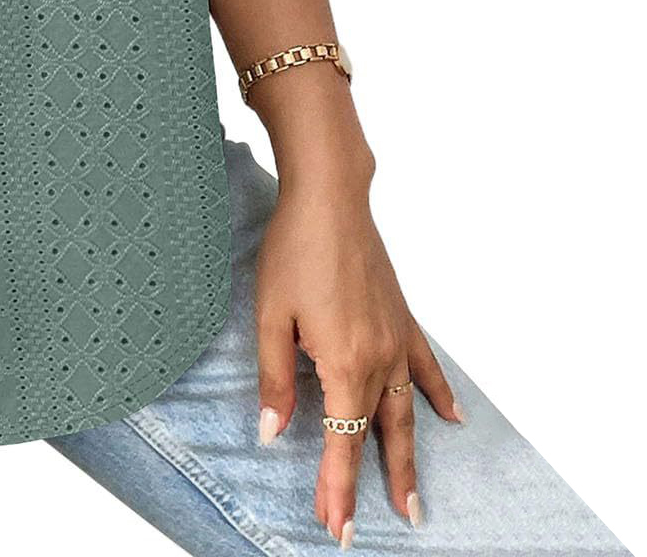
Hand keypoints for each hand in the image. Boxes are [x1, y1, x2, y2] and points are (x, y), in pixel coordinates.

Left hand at [255, 170, 460, 544]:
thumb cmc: (294, 250)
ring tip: (412, 500)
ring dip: (407, 457)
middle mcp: (378, 359)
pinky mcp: (400, 317)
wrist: (330, 198)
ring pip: (405, 411)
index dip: (337, 488)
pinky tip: (453, 419)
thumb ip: (275, 379)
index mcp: (344, 363)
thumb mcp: (269, 315)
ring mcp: (395, 338)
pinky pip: (424, 366)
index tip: (334, 526)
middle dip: (370, 485)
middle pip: (375, 436)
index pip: (342, 443)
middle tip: (366, 530)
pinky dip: (438, 394)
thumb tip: (273, 433)